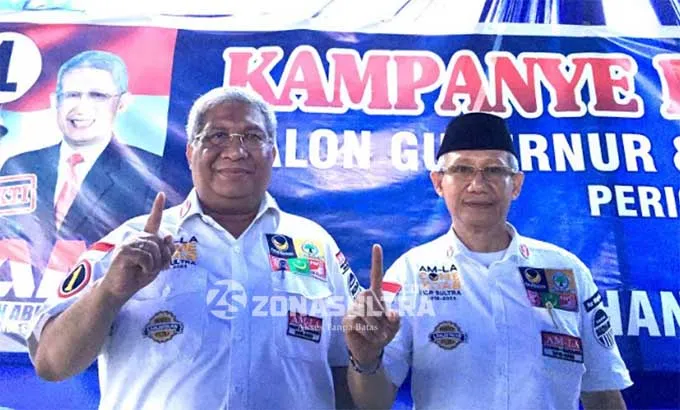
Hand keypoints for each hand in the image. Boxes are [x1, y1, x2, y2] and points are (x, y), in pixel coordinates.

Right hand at [100, 192, 174, 302]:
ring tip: (145, 270)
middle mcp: (136, 238)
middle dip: (163, 258)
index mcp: (144, 239)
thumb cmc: (137, 276)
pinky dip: (148, 267)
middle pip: (160, 241)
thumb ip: (165, 251)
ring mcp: (129, 243)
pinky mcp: (124, 252)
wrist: (120, 289)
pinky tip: (139, 271)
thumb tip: (169, 235)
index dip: (157, 207)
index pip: (153, 221)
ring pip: (154, 249)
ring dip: (155, 264)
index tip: (161, 194)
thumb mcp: (157, 264)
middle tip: (155, 269)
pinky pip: (146, 257)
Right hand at [343, 244, 399, 364]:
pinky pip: (359, 322)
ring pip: (366, 311)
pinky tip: (367, 337)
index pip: (376, 276)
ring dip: (376, 327)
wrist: (369, 351)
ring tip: (376, 336)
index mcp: (376, 296)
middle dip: (380, 315)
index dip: (376, 262)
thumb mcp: (394, 328)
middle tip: (383, 329)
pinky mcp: (347, 319)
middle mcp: (363, 298)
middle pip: (371, 296)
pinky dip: (368, 332)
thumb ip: (395, 319)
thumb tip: (391, 313)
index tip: (377, 246)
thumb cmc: (382, 335)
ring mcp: (353, 308)